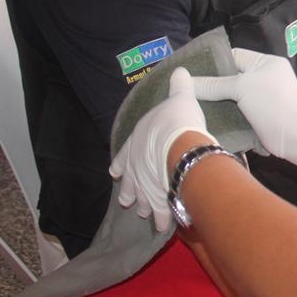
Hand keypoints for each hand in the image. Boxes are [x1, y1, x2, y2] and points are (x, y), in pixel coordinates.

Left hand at [109, 67, 213, 231]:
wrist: (181, 145)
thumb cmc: (177, 121)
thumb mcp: (179, 98)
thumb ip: (180, 86)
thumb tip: (181, 70)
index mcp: (135, 145)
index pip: (122, 157)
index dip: (120, 165)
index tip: (115, 173)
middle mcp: (134, 168)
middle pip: (129, 184)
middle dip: (130, 193)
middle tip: (129, 202)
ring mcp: (145, 187)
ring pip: (140, 201)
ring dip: (143, 207)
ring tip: (144, 214)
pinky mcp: (159, 201)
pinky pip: (161, 214)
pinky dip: (162, 220)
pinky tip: (165, 226)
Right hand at [192, 48, 296, 177]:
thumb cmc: (273, 103)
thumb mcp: (242, 87)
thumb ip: (214, 84)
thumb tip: (187, 81)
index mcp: (264, 62)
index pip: (233, 56)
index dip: (212, 62)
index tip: (188, 71)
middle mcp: (263, 78)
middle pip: (230, 78)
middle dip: (210, 85)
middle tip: (184, 91)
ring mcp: (260, 99)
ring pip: (231, 98)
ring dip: (215, 103)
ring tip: (189, 105)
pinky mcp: (257, 118)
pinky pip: (236, 113)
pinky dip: (223, 116)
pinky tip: (204, 119)